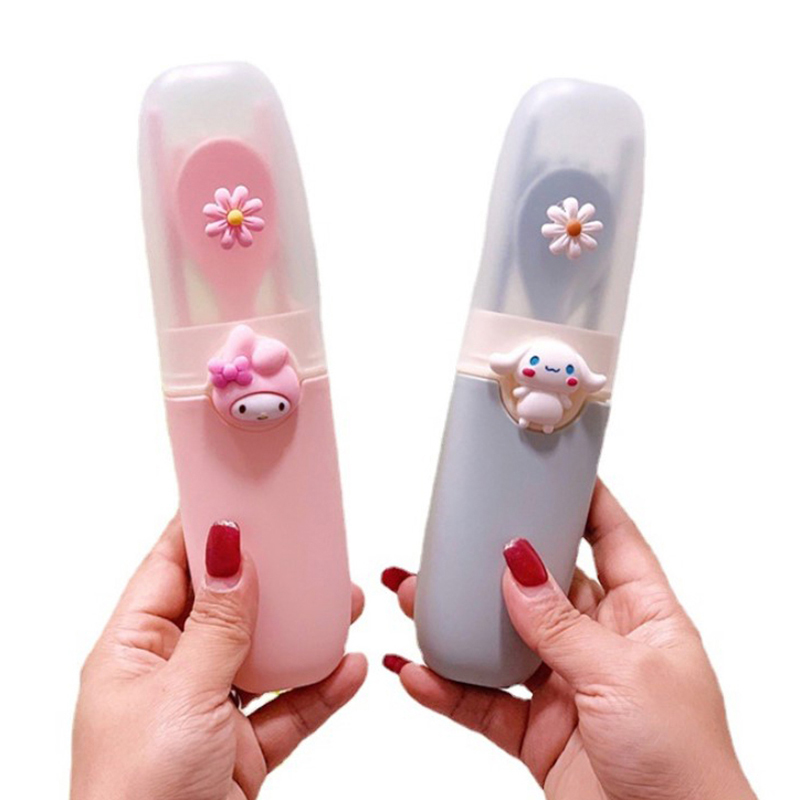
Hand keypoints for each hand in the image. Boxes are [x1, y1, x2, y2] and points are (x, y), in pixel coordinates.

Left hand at [71, 516, 366, 799]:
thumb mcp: (181, 696)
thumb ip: (217, 624)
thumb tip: (229, 551)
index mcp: (133, 652)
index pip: (172, 568)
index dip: (206, 528)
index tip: (244, 496)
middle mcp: (171, 676)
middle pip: (228, 607)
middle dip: (272, 579)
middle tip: (309, 545)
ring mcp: (209, 714)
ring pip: (266, 656)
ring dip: (307, 632)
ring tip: (344, 601)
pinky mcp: (243, 751)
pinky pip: (290, 708)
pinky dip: (322, 688)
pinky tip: (350, 668)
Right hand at [381, 480, 755, 799]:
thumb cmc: (685, 764)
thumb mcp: (622, 676)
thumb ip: (560, 623)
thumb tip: (516, 566)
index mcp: (644, 616)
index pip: (611, 538)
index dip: (581, 501)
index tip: (545, 469)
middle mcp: (602, 644)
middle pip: (540, 586)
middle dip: (492, 563)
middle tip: (450, 539)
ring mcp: (566, 687)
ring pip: (501, 640)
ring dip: (456, 623)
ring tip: (412, 597)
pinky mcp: (537, 732)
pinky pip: (483, 701)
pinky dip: (447, 688)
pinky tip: (417, 673)